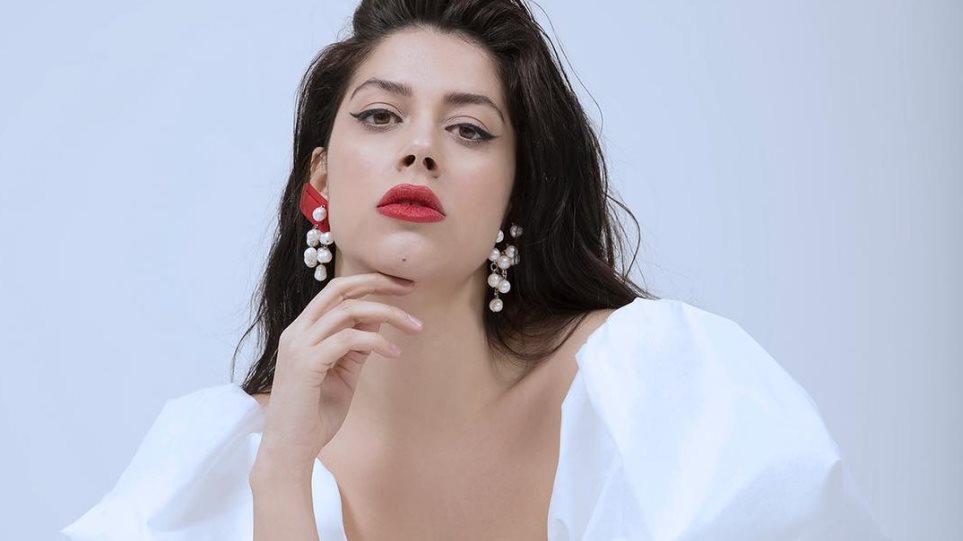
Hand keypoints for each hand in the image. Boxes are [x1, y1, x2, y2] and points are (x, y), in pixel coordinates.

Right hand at [253, 272, 422, 475]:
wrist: (290, 451)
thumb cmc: (315, 416)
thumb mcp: (343, 372)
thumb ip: (356, 346)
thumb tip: (378, 318)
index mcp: (302, 331)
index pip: (336, 292)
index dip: (369, 284)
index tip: (402, 287)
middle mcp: (296, 332)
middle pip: (339, 288)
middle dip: (377, 281)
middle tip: (410, 286)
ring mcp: (298, 346)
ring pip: (348, 311)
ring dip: (388, 314)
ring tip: (415, 326)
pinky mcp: (306, 363)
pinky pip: (349, 339)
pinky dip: (377, 341)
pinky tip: (394, 353)